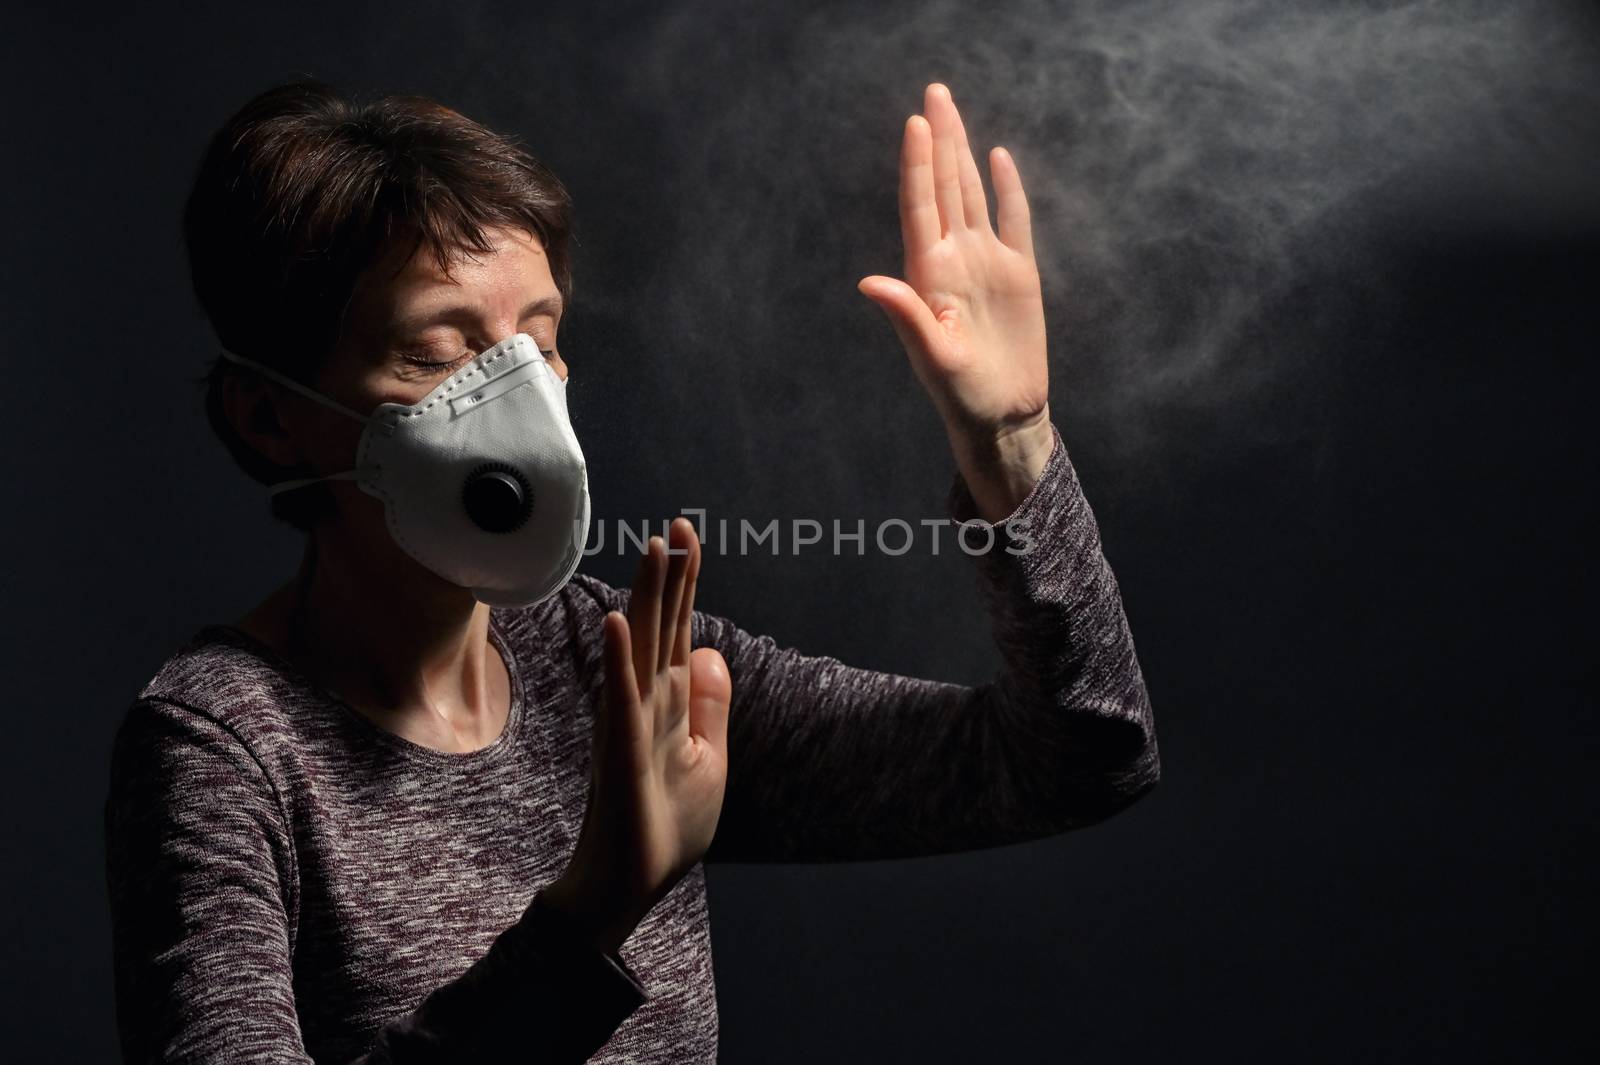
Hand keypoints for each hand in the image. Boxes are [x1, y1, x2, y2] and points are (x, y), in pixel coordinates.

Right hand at [542, 518, 731, 953]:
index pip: (678, 628)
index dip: (685, 583)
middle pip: (659, 623)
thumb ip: (710, 705)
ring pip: (640, 644)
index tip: (690, 536)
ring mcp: (631, 720)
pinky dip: (619, 656)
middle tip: (677, 524)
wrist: (633, 881)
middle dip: (669, 574)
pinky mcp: (622, 747)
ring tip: (654, 547)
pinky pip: (620, 695)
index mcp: (669, 702)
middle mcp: (646, 700)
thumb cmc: (665, 825)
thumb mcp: (709, 758)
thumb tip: (713, 651)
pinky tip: (618, 620)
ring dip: (647, 596)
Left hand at [858, 82, 1054, 521]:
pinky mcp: (1018, 274)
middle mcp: (954, 260)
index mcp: (929, 275)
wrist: (1003, 415)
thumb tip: (870, 282)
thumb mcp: (934, 358)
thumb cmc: (963, 395)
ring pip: (973, 194)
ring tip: (951, 109)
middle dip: (939, 139)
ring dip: (963, 151)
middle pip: (946, 187)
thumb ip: (907, 317)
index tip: (914, 124)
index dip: (918, 166)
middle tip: (933, 91)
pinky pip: (1014, 221)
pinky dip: (1008, 189)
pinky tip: (998, 158)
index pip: (922, 208)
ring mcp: (986, 263)